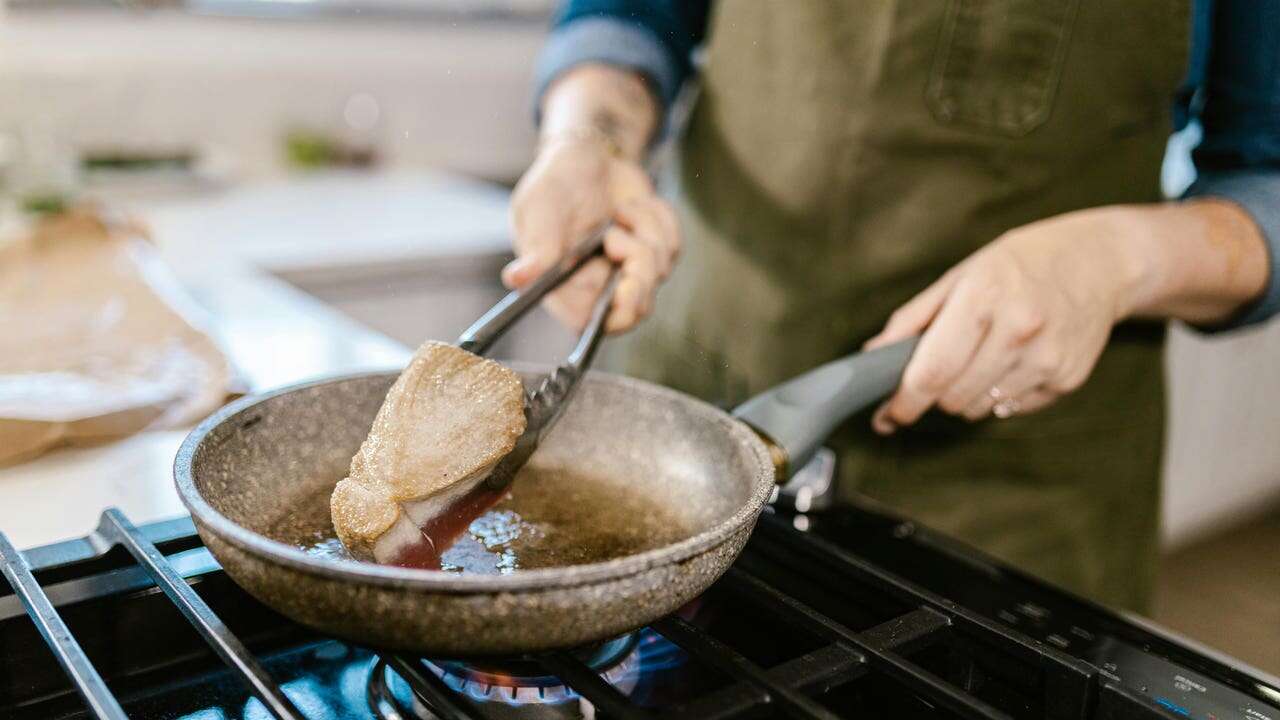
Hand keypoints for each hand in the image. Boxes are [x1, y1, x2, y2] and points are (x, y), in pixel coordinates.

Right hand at [505, 136, 679, 333]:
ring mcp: (629, 271)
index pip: (592, 325)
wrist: (586, 157)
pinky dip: (658, 217)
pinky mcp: (655, 251)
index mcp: (564, 288)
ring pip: (659, 270)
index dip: (613, 316)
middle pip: (636, 310)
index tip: (623, 286)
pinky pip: (673, 244)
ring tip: (618, 210)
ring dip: (643, 230)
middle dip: (638, 274)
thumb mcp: (538, 208)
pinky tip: (635, 205)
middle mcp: (598, 287)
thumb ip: (537, 245)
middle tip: (618, 239)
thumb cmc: (554, 185)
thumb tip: (517, 278)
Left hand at [864, 206, 1150, 431]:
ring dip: (966, 395)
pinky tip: (1012, 361)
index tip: (888, 415)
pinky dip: (998, 395)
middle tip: (936, 373)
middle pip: (952, 397)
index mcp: (984, 297)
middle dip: (933, 394)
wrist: (1100, 261)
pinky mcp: (1067, 379)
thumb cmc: (1020, 264)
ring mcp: (1048, 358)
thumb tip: (874, 358)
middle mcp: (1019, 330)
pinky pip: (1011, 408)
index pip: (933, 370)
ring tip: (981, 357)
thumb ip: (913, 319)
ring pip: (979, 408)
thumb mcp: (961, 275)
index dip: (904, 401)